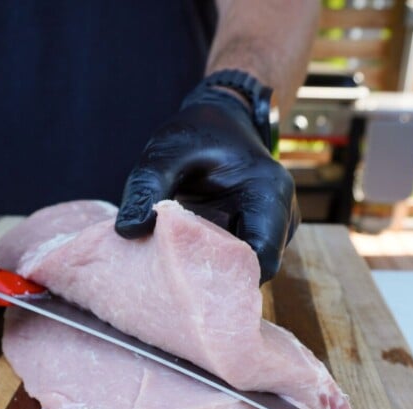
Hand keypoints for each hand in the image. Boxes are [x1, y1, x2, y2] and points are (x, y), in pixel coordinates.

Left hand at [115, 80, 298, 282]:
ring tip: (178, 266)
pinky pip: (244, 258)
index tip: (186, 283)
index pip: (262, 257)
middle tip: (173, 281)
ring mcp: (278, 226)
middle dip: (218, 278)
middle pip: (256, 267)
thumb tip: (128, 231)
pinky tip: (189, 256)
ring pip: (250, 266)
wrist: (223, 120)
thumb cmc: (197, 132)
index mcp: (269, 191)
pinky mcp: (266, 233)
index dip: (227, 278)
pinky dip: (216, 260)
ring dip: (216, 269)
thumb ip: (146, 187)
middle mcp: (284, 214)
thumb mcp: (165, 152)